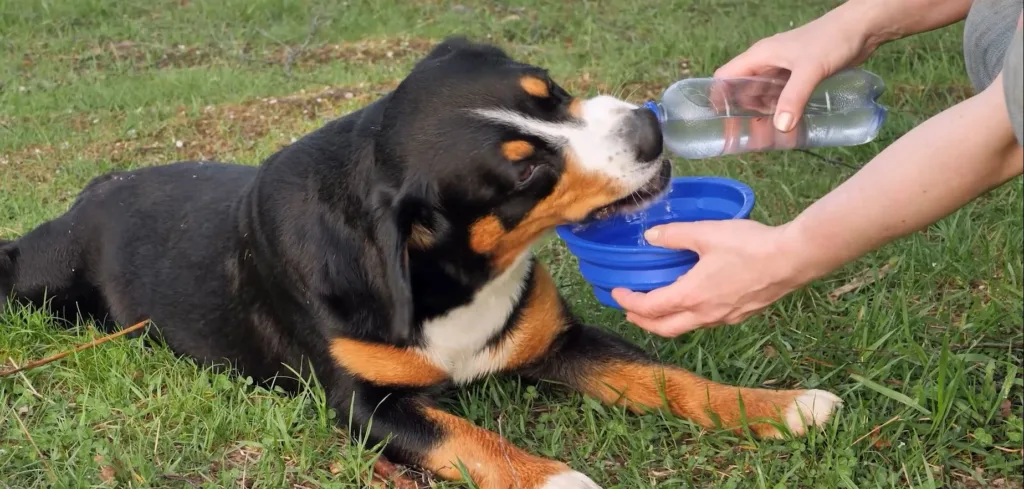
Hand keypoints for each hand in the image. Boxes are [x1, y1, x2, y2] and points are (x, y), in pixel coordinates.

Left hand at [611, 219, 808, 336]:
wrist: (793, 260)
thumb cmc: (750, 246)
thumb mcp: (707, 233)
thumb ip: (675, 235)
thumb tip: (651, 236)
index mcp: (692, 296)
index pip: (650, 309)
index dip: (628, 302)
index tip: (617, 293)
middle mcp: (705, 314)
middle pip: (664, 329)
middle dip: (642, 322)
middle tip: (629, 311)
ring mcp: (725, 318)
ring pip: (686, 328)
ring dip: (666, 322)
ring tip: (656, 309)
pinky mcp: (740, 315)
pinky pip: (706, 323)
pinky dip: (689, 317)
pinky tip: (693, 303)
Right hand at [714, 10, 879, 131]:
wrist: (862, 28)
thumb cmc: (832, 40)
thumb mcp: (810, 70)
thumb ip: (794, 97)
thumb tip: (780, 126)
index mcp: (760, 55)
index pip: (725, 76)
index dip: (718, 98)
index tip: (720, 122)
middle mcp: (767, 62)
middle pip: (742, 89)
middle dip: (740, 112)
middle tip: (742, 136)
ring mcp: (783, 69)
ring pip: (761, 94)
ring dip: (760, 113)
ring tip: (761, 136)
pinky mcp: (798, 75)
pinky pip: (780, 95)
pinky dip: (778, 109)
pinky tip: (783, 124)